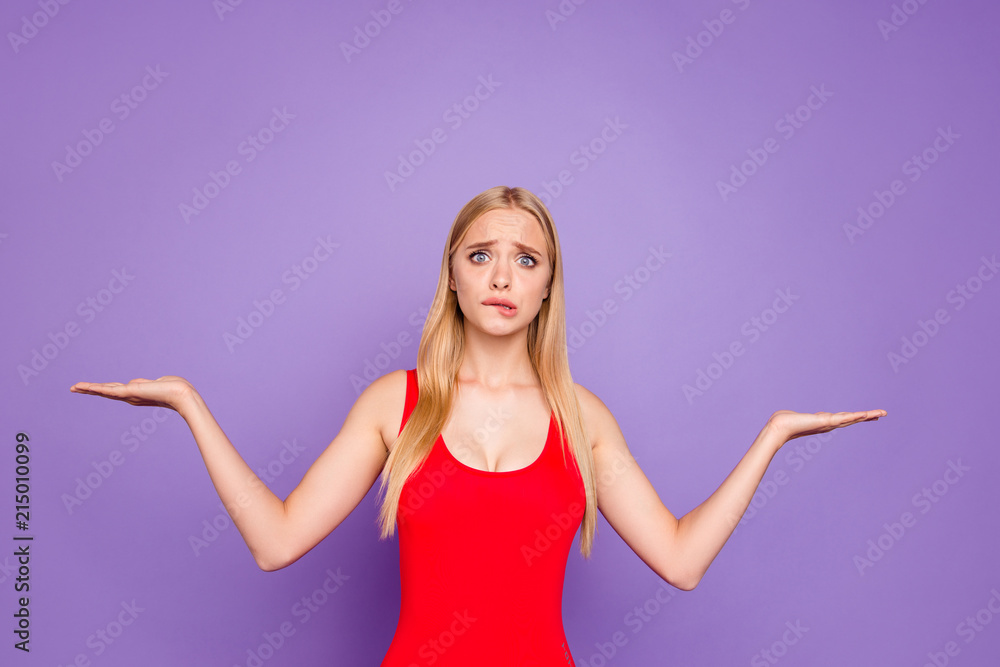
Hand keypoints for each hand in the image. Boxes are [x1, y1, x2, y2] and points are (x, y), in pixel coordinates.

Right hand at [70, 376, 195, 411]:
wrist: (182, 395)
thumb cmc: (174, 388)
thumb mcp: (154, 383)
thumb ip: (142, 384)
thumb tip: (134, 383)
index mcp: (135, 394)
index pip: (114, 390)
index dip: (101, 389)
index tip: (89, 387)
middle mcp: (130, 397)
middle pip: (105, 391)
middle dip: (89, 390)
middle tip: (73, 388)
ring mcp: (129, 395)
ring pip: (104, 391)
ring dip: (88, 389)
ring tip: (74, 387)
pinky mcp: (131, 392)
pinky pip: (111, 390)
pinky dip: (98, 388)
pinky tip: (86, 387)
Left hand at [765, 408, 886, 446]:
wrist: (779, 427)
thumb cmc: (783, 422)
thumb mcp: (796, 418)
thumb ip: (798, 418)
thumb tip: (795, 418)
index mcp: (824, 422)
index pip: (844, 419)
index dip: (856, 417)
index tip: (867, 415)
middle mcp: (829, 424)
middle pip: (852, 419)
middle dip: (867, 416)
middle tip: (882, 414)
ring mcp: (828, 424)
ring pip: (852, 419)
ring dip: (867, 415)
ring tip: (881, 413)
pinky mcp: (825, 422)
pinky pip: (844, 418)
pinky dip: (855, 417)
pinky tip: (866, 414)